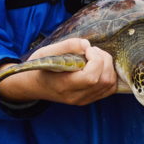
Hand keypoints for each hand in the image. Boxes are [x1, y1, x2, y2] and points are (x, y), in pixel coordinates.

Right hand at [0, 38, 117, 105]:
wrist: (34, 85)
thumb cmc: (40, 67)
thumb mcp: (46, 53)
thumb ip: (67, 46)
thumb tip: (87, 44)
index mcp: (63, 86)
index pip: (91, 78)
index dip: (95, 60)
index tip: (87, 49)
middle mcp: (76, 96)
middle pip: (104, 80)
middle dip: (104, 60)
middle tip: (92, 50)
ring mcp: (84, 100)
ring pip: (110, 84)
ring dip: (108, 66)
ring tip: (95, 56)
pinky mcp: (90, 99)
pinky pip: (110, 88)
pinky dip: (109, 74)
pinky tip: (98, 66)